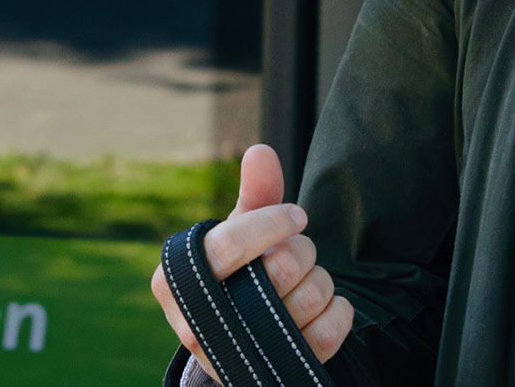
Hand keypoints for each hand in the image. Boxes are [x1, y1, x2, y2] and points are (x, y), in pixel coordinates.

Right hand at [152, 145, 353, 381]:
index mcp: (175, 281)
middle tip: (298, 252)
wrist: (237, 341)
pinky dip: (339, 311)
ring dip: (321, 281)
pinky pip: (328, 333)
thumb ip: (253, 193)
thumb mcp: (236, 234)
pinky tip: (324, 307)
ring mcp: (235, 355)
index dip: (271, 223)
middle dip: (301, 250)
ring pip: (308, 299)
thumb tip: (261, 150)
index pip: (228, 244)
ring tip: (305, 281)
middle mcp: (195, 324)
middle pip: (278, 269)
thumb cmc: (235, 274)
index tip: (297, 215)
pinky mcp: (272, 373)